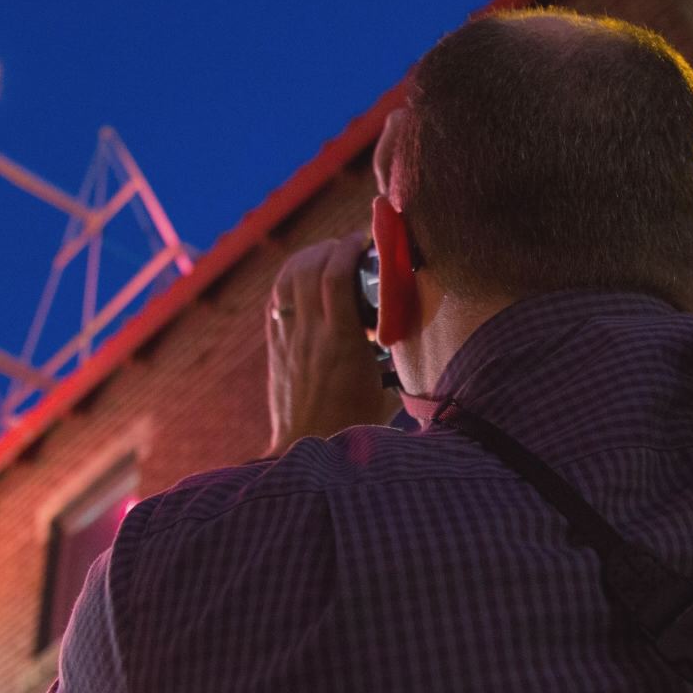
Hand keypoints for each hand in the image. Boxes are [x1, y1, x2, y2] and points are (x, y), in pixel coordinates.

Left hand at [266, 231, 389, 454]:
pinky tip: (305, 279)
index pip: (336, 276)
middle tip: (349, 246)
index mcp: (341, 343)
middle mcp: (310, 335)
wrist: (308, 451)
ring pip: (288, 280)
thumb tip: (415, 324)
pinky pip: (277, 300)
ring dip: (307, 258)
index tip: (364, 241)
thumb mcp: (386, 387)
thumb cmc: (354, 425)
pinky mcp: (276, 347)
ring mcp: (289, 340)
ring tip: (327, 255)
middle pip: (309, 269)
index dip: (348, 249)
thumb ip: (398, 354)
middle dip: (329, 247)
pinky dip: (290, 280)